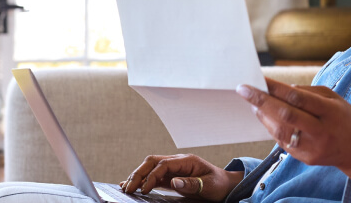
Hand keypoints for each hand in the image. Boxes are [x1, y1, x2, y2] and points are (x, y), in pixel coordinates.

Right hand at [120, 153, 243, 201]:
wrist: (225, 185)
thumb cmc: (219, 184)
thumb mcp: (209, 185)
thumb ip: (191, 183)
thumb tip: (173, 182)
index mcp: (186, 160)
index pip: (163, 164)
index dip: (152, 176)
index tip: (144, 189)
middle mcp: (177, 162)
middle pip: (152, 162)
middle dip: (138, 174)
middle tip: (128, 188)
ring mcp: (173, 168)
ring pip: (150, 167)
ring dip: (137, 176)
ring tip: (126, 187)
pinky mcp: (171, 176)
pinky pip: (153, 176)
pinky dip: (142, 180)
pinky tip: (132, 185)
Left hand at [237, 78, 350, 177]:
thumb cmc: (343, 117)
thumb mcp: (334, 98)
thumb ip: (308, 92)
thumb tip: (280, 89)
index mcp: (330, 112)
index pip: (299, 98)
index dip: (277, 88)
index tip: (259, 79)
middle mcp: (321, 131)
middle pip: (286, 115)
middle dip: (261, 101)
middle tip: (243, 89)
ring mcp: (312, 147)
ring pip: (280, 130)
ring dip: (262, 114)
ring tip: (252, 102)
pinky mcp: (305, 158)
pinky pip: (282, 141)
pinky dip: (270, 126)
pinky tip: (264, 115)